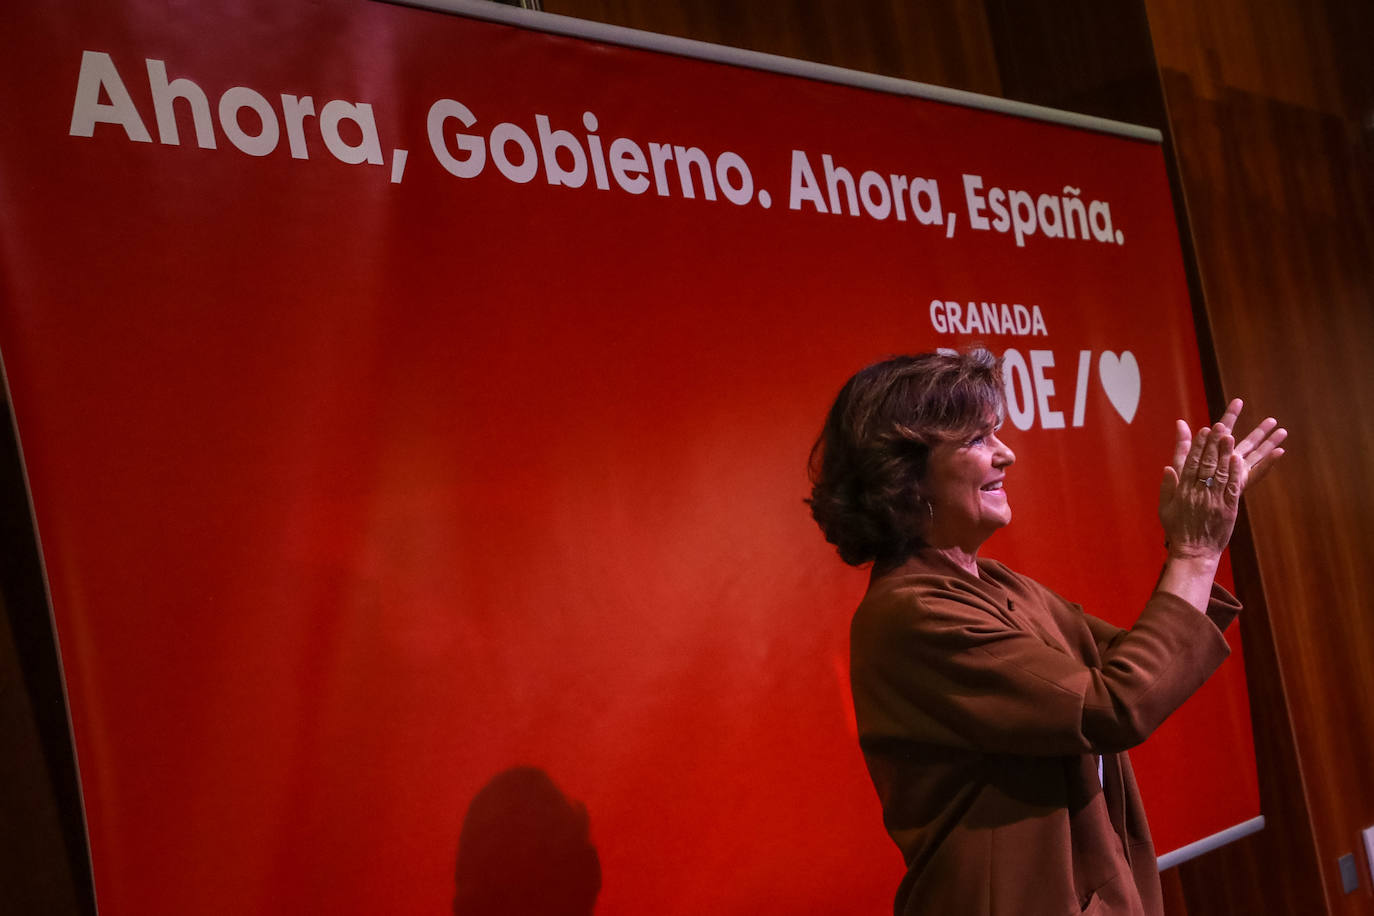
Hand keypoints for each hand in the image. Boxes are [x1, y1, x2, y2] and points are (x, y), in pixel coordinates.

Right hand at [1158, 422, 1241, 559]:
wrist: (1194, 552)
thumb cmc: (1178, 530)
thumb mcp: (1165, 508)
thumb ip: (1167, 487)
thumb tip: (1167, 468)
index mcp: (1183, 491)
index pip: (1191, 463)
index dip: (1197, 446)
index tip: (1203, 431)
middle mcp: (1198, 493)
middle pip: (1207, 464)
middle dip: (1213, 444)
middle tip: (1220, 426)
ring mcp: (1214, 500)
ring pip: (1221, 472)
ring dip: (1226, 454)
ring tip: (1230, 437)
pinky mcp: (1228, 509)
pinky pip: (1233, 488)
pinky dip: (1235, 473)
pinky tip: (1238, 459)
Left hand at [1169, 398, 1286, 491]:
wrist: (1187, 522)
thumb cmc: (1181, 493)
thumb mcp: (1180, 466)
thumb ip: (1183, 445)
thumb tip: (1180, 422)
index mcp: (1212, 456)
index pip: (1222, 431)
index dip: (1230, 416)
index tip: (1239, 401)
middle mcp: (1226, 464)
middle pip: (1244, 443)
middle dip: (1258, 431)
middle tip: (1272, 419)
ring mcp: (1234, 475)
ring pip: (1254, 456)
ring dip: (1268, 443)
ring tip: (1283, 431)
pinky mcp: (1239, 487)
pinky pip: (1256, 474)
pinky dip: (1268, 463)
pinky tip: (1280, 451)